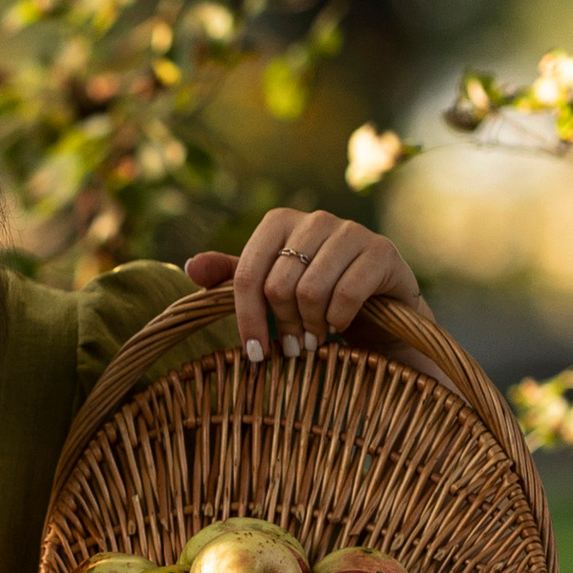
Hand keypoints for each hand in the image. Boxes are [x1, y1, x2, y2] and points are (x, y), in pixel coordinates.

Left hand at [185, 211, 423, 362]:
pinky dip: (338, 321)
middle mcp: (315, 218)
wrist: (380, 308)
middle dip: (284, 327)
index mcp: (279, 222)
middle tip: (295, 347)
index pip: (247, 275)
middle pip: (278, 286)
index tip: (255, 354)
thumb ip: (233, 278)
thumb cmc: (316, 298)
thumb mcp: (270, 289)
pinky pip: (345, 295)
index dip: (246, 319)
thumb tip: (191, 266)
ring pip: (310, 291)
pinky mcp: (381, 250)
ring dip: (311, 327)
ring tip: (316, 339)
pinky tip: (340, 326)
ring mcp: (351, 230)